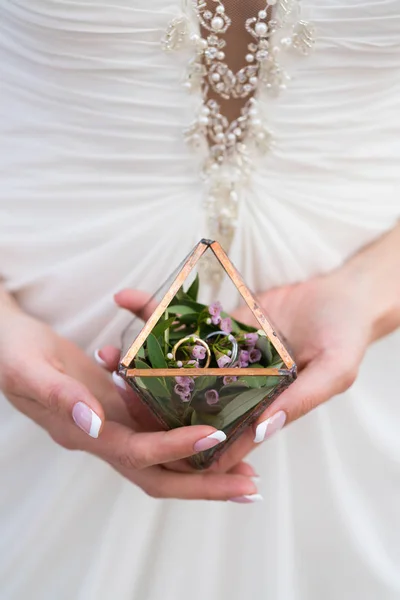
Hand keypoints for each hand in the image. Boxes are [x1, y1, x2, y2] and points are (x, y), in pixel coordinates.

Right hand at [0, 299, 258, 500]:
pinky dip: (186, 431)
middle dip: (204, 483)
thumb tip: (94, 423)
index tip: (214, 436)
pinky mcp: (119, 406)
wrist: (7, 344)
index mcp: (82, 434)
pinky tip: (214, 422)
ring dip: (203, 463)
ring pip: (164, 454)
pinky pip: (157, 426)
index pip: (135, 451)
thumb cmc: (12, 354)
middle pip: (159, 472)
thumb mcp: (29, 370)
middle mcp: (103, 436)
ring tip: (246, 462)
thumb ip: (59, 396)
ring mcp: (113, 424)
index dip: (175, 447)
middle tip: (250, 484)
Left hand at [101, 225, 399, 471]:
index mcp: (262, 406)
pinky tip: (129, 299)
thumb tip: (259, 432)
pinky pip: (187, 319)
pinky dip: (160, 310)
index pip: (220, 430)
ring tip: (107, 351)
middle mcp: (239, 384)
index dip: (187, 438)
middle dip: (149, 396)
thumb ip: (298, 401)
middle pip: (188, 395)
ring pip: (179, 357)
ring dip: (142, 351)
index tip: (148, 440)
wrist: (344, 293)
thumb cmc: (346, 336)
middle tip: (113, 389)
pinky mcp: (222, 323)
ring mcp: (228, 353)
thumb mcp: (332, 372)